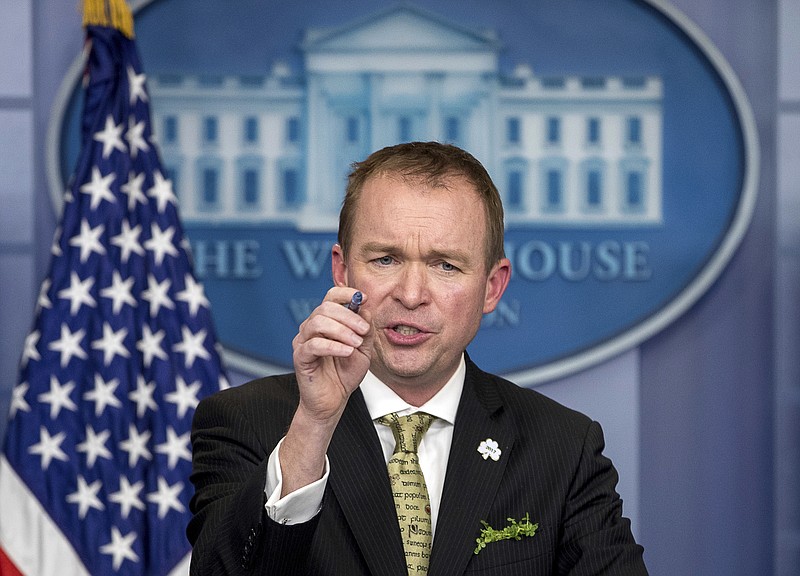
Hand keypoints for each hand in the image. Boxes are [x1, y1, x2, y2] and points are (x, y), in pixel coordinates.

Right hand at [280, 288, 372, 495]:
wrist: (333, 401)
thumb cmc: (345, 374)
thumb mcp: (363, 349)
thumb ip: (365, 330)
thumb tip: (366, 308)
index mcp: (326, 322)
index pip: (331, 296)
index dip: (346, 293)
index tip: (363, 298)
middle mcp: (311, 327)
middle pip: (325, 308)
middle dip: (348, 316)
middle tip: (363, 331)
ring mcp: (303, 341)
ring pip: (317, 323)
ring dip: (341, 330)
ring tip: (356, 344)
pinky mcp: (300, 357)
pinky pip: (314, 345)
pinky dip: (333, 346)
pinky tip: (347, 352)